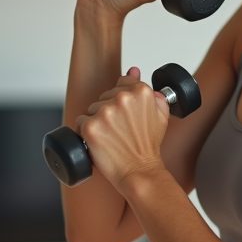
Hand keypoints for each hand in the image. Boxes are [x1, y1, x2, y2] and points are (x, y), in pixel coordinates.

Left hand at [75, 67, 170, 189]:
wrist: (139, 171)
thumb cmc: (148, 146)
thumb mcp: (160, 115)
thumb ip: (150, 91)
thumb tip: (134, 70)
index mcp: (141, 91)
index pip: (122, 83)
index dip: (123, 101)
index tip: (128, 116)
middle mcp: (122, 98)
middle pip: (105, 96)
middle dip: (110, 111)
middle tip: (122, 130)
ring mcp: (105, 112)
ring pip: (92, 108)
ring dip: (98, 121)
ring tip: (112, 137)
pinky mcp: (90, 126)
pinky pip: (81, 121)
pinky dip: (88, 132)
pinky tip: (101, 142)